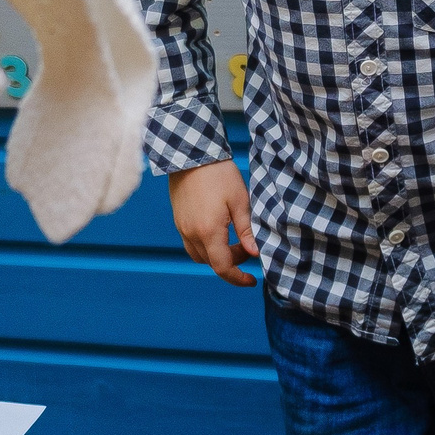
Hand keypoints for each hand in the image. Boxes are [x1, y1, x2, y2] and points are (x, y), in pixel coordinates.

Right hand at [169, 158, 258, 284]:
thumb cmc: (219, 175)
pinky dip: (206, 245)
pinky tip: (219, 230)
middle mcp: (192, 234)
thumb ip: (247, 230)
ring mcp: (182, 228)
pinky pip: (191, 244)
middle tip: (248, 247)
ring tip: (234, 240)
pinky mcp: (179, 221)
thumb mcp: (240, 201)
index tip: (252, 280)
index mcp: (209, 232)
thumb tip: (255, 253)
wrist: (191, 154)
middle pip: (212, 263)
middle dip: (232, 262)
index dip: (238, 278)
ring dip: (218, 255)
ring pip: (200, 255)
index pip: (223, 267)